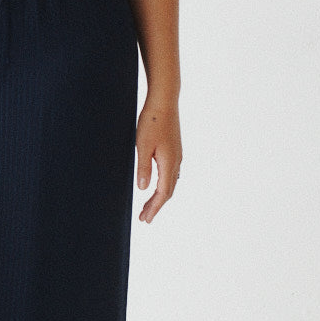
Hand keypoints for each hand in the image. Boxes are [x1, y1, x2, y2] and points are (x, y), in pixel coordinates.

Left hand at [135, 95, 180, 222]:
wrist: (164, 101)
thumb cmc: (152, 121)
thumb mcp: (142, 145)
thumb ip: (143, 168)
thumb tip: (143, 188)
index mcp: (169, 162)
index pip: (163, 193)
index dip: (154, 207)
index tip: (145, 219)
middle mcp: (176, 161)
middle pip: (168, 191)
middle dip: (156, 206)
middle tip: (145, 218)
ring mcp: (177, 155)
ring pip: (170, 182)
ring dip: (160, 196)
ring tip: (149, 205)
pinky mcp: (174, 149)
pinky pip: (171, 174)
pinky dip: (164, 184)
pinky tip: (158, 184)